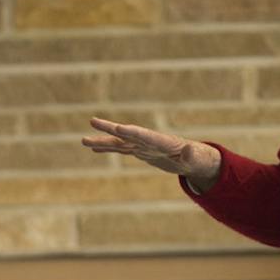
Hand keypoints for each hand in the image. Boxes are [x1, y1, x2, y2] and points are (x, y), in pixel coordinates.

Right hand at [82, 118, 223, 186]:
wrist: (193, 158)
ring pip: (119, 143)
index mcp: (162, 141)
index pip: (144, 135)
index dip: (132, 132)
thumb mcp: (195, 158)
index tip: (117, 128)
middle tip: (92, 121)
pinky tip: (94, 150)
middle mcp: (149, 141)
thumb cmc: (196, 158)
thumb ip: (191, 154)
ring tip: (83, 141)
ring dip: (102, 141)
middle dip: (109, 128)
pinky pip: (121, 150)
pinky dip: (108, 149)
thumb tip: (191, 149)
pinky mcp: (140, 151)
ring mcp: (142, 146)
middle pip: (126, 133)